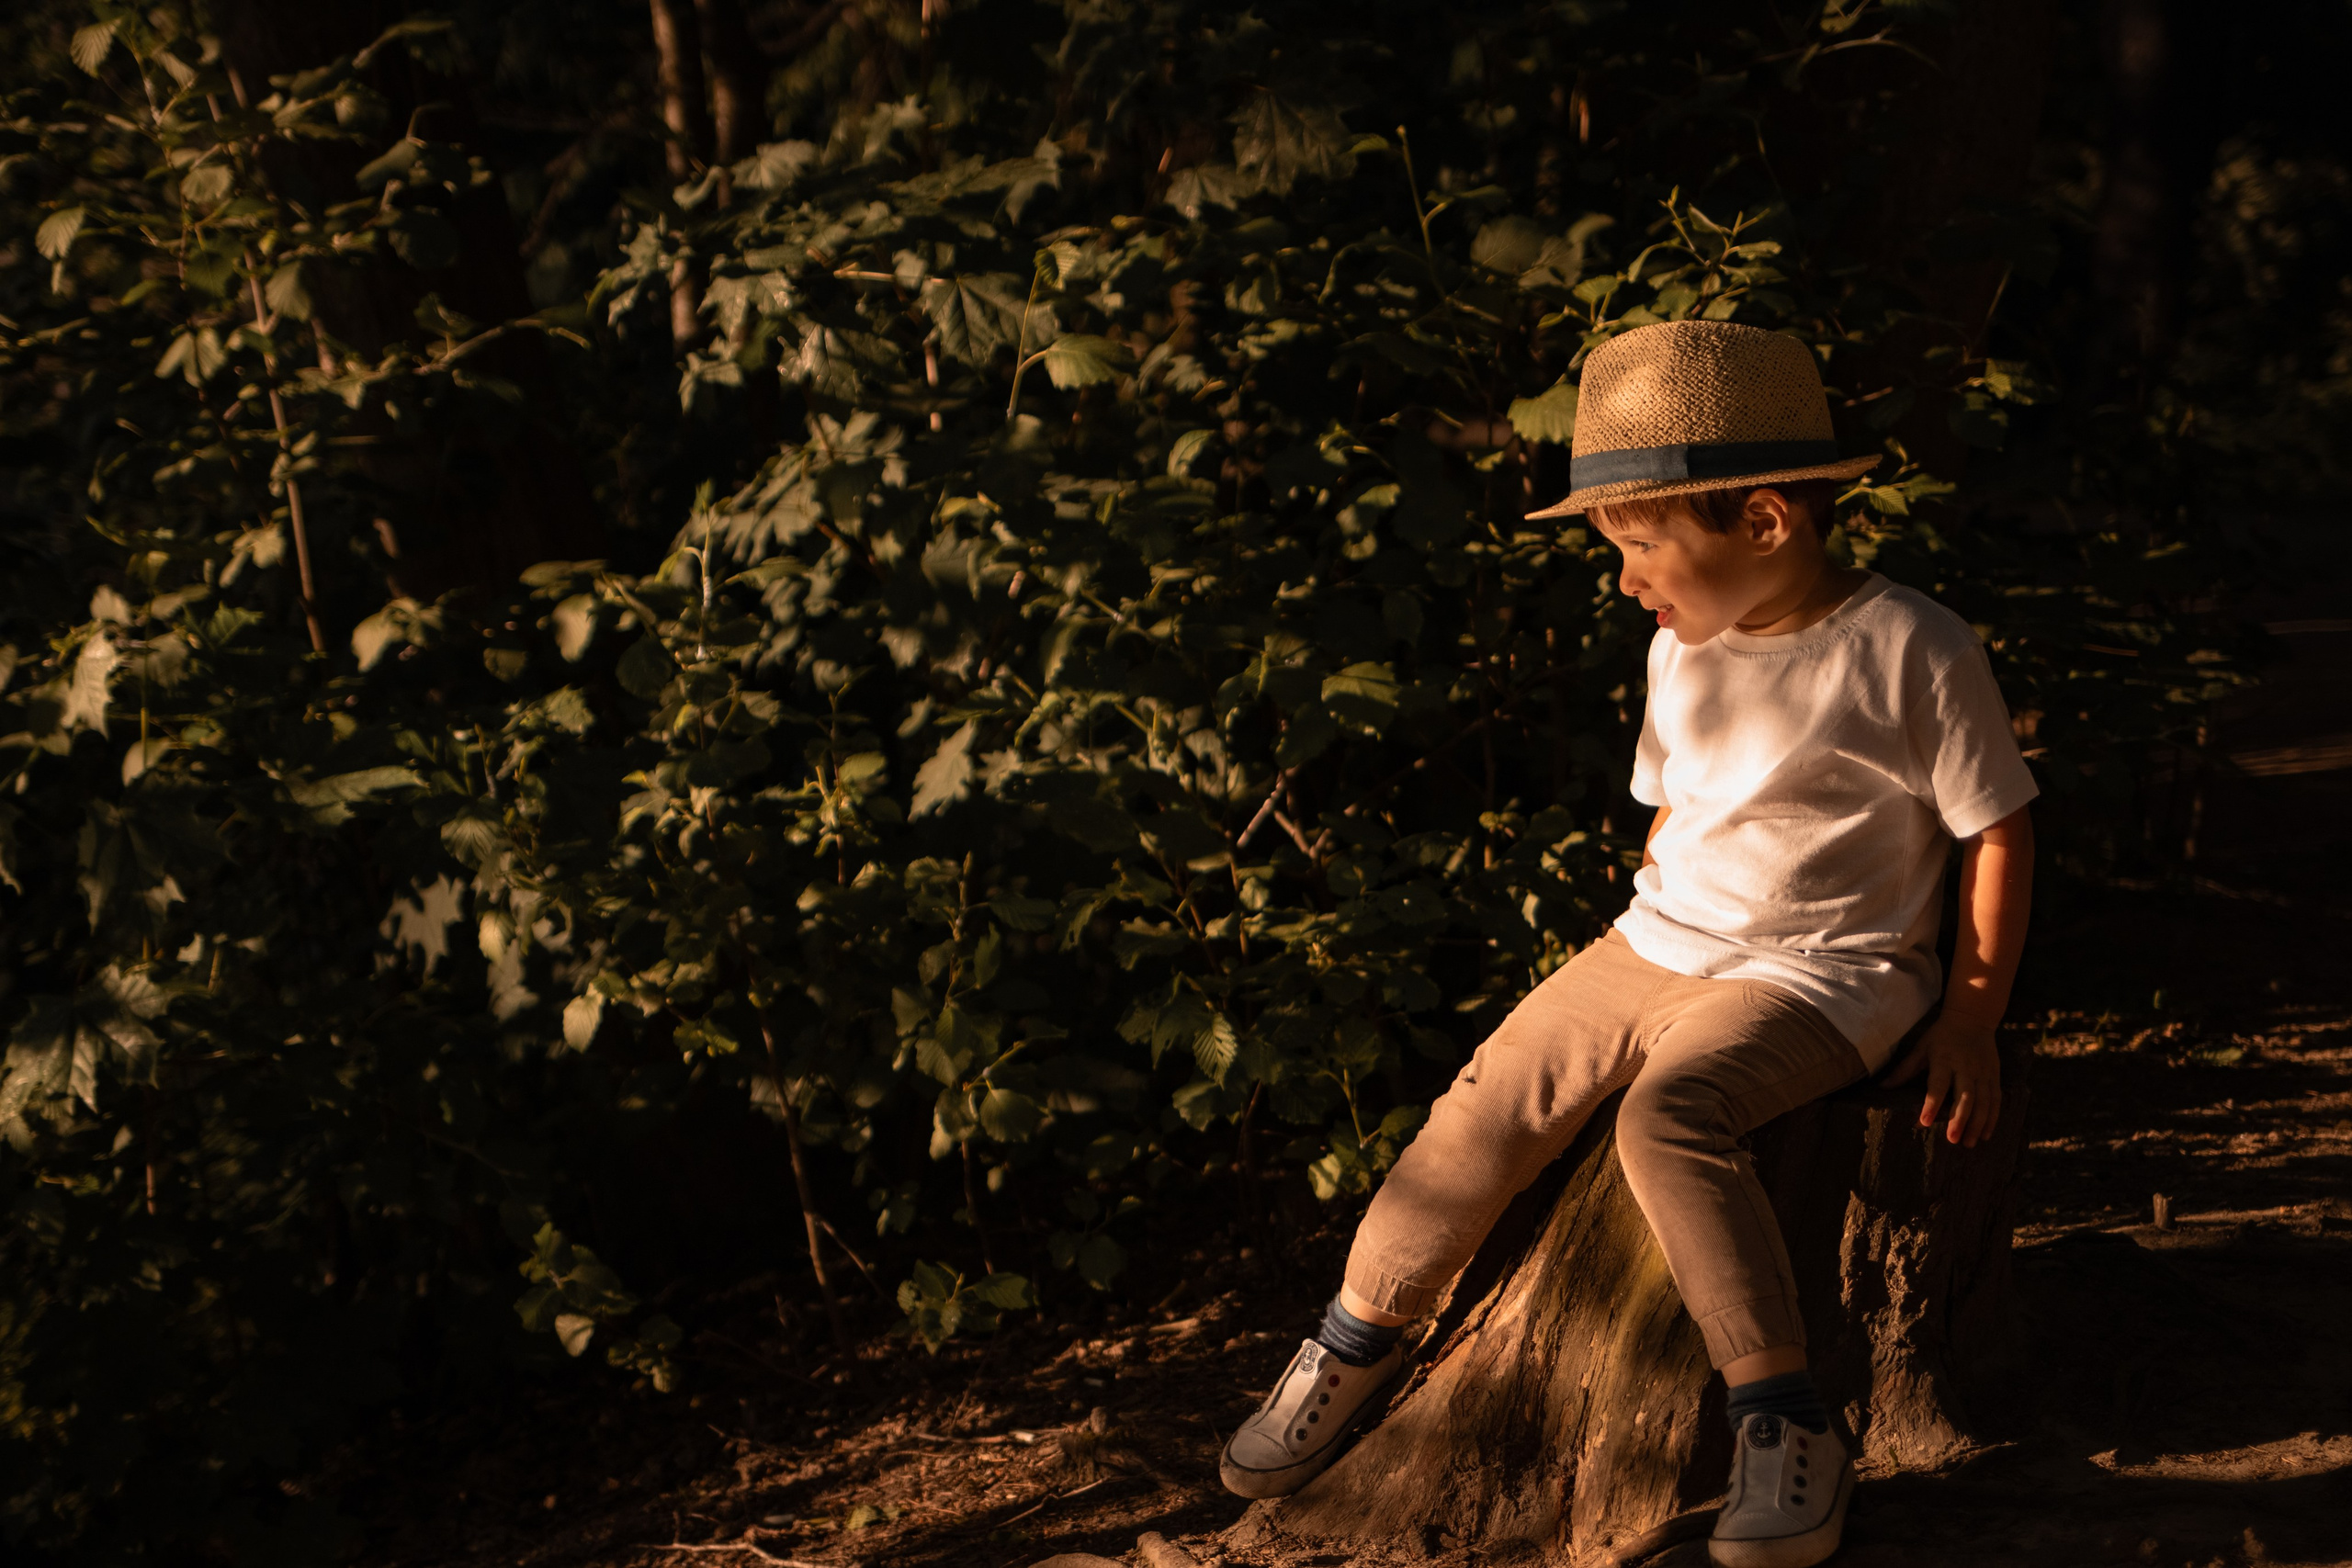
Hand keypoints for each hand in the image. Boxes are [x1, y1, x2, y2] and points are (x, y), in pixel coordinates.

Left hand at [1884, 1010, 2002, 1147]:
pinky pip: (1996, 1099)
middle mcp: (1966, 1068)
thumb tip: (1883, 1087)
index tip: (1923, 1122)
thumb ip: (1904, 1069)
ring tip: (1968, 1143)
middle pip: (1965, 1097)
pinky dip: (1992, 1118)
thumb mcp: (1921, 1048)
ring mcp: (1983, 1072)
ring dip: (1977, 1124)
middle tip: (1952, 1140)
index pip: (1937, 1085)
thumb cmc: (1941, 1036)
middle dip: (1960, 1119)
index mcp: (1944, 1060)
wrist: (1972, 1018)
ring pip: (1983, 1101)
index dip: (1931, 1104)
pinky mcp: (1994, 1075)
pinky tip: (1985, 1134)